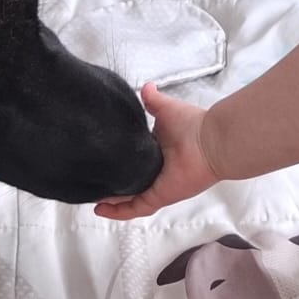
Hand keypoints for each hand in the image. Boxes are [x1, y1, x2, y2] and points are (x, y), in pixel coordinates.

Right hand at [94, 83, 220, 219]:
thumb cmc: (192, 125)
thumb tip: (145, 86)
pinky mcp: (158, 197)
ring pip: (128, 199)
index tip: (98, 159)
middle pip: (129, 183)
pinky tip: (100, 209)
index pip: (133, 161)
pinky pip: (135, 208)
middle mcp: (156, 171)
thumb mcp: (165, 108)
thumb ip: (153, 100)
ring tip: (89, 198)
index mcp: (157, 152)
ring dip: (110, 201)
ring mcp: (157, 186)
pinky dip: (118, 211)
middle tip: (89, 183)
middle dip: (110, 186)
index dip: (117, 162)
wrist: (209, 141)